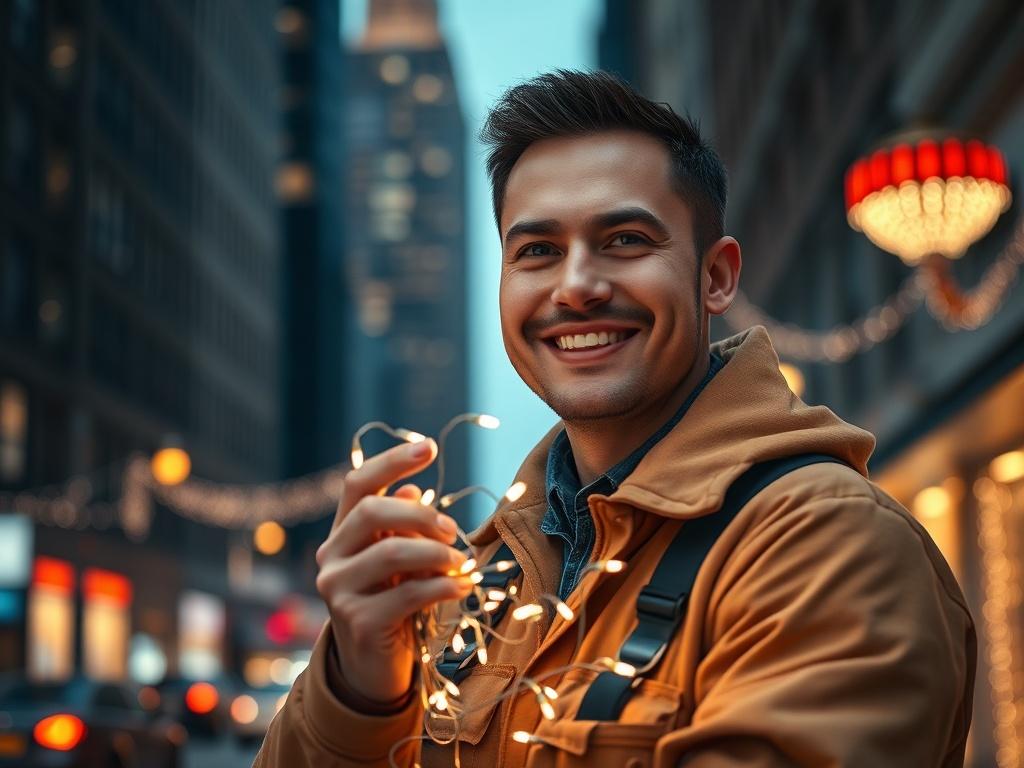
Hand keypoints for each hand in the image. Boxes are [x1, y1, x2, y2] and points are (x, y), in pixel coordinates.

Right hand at [315, 438, 471, 704]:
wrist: (372, 668)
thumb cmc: (392, 603)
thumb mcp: (398, 562)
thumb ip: (401, 528)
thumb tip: (413, 489)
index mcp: (342, 534)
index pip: (357, 485)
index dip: (391, 462)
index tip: (429, 447)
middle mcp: (331, 558)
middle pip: (371, 512)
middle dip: (420, 515)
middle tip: (454, 532)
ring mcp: (338, 591)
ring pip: (391, 553)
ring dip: (436, 554)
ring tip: (463, 563)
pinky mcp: (357, 623)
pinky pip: (407, 594)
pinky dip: (441, 586)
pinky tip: (461, 587)